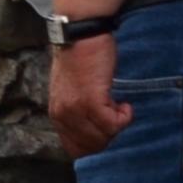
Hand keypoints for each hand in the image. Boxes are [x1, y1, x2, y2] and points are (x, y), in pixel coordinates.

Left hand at [48, 34, 134, 158]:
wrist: (81, 34)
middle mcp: (63, 115)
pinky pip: (113, 124)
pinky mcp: (92, 100)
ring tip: (119, 105)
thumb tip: (92, 126)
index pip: (74, 148)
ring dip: (117, 124)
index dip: (95, 143)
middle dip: (108, 135)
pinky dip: (125, 117)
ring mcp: (76, 109)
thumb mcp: (71, 89)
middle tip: (115, 115)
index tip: (105, 127)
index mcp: (57, 114)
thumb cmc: (80, 56)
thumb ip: (76, 109)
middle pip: (91, 146)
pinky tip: (125, 104)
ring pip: (103, 137)